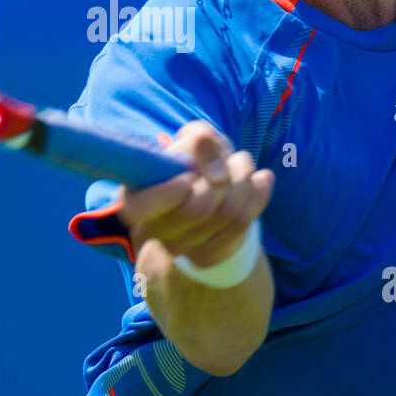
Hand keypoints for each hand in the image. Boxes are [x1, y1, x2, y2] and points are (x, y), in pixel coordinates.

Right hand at [118, 120, 273, 268]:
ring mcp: (179, 249)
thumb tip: (219, 174)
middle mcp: (151, 231)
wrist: (212, 189)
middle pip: (196, 210)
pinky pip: (242, 226)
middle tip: (233, 160)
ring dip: (244, 182)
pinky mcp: (208, 257)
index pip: (141, 208)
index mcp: (134, 200)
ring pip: (225, 217)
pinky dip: (258, 197)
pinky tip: (260, 181)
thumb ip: (201, 140)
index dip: (173, 190)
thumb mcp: (194, 139)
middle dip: (226, 177)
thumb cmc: (194, 161)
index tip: (191, 175)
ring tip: (244, 164)